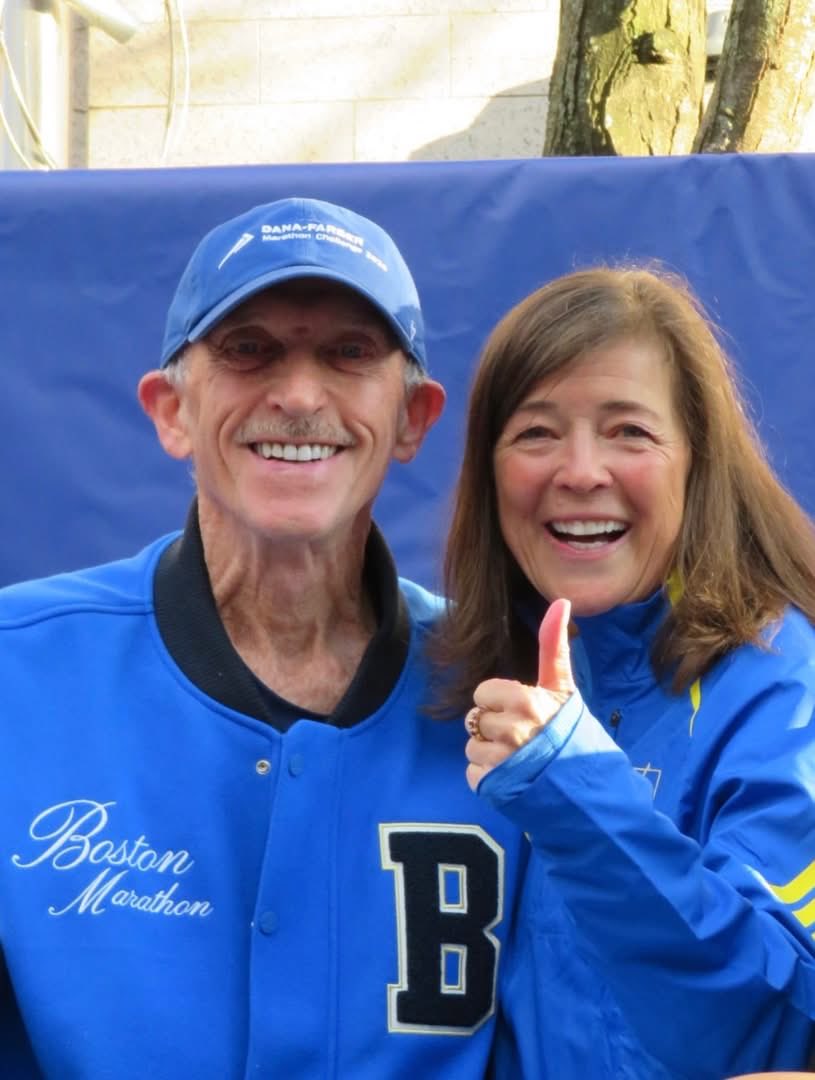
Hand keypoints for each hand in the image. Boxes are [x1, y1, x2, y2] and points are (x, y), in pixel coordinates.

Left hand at [465, 598, 575, 790]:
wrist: (592, 791)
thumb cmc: (574, 735)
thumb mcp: (564, 689)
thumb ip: (554, 646)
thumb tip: (561, 601)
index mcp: (526, 701)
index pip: (483, 692)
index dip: (500, 702)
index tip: (522, 712)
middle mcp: (512, 729)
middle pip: (476, 720)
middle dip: (495, 728)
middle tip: (525, 739)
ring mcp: (502, 761)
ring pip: (472, 747)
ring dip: (490, 755)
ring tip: (519, 760)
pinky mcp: (494, 787)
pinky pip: (472, 774)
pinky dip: (488, 778)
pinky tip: (513, 778)